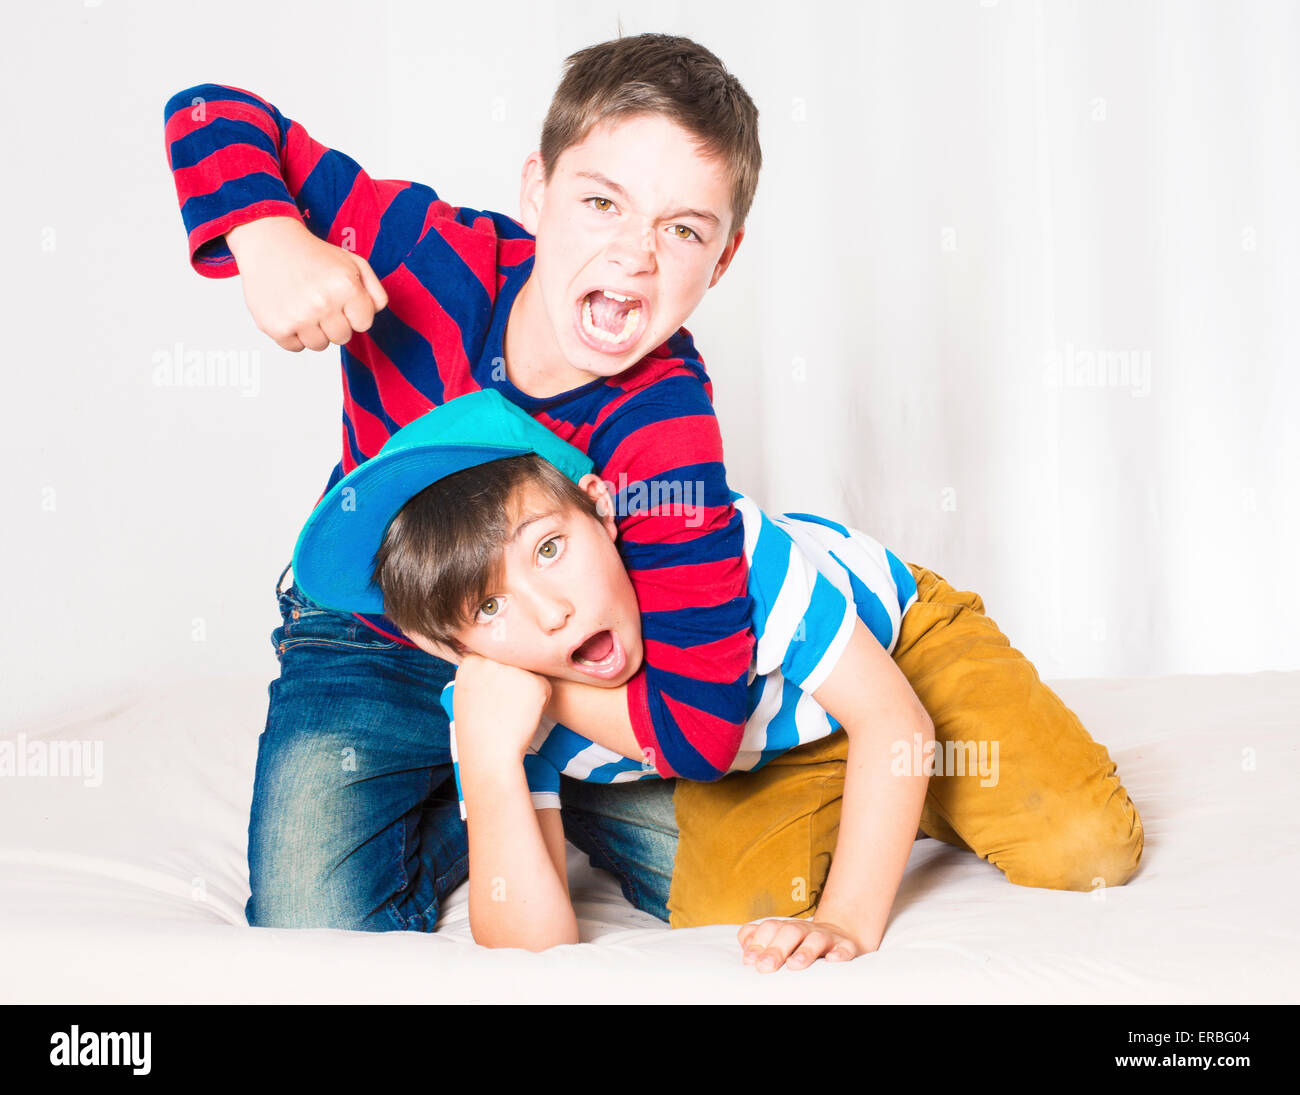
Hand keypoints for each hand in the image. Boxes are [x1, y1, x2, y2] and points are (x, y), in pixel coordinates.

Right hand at [226, 216, 388, 351]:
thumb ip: (374, 290)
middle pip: (342, 337)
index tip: (341, 300)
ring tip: (304, 305)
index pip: (364, 324)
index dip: (353, 313)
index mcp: (346, 286)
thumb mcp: (352, 262)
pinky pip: (296, 347)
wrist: (268, 244)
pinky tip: (289, 310)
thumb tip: (374, 313)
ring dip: (314, 330)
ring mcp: (298, 317)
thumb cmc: (312, 255)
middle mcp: (322, 303)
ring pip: (320, 345)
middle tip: (320, 301)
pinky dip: (293, 334)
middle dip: (334, 323)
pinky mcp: (276, 327)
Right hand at [453, 655, 552, 763]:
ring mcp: (513, 669)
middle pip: (512, 662)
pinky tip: (524, 716)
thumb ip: (480, 674)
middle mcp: (491, 660)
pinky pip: (544, 685)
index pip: (493, 658)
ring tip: (511, 713)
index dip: (497, 679)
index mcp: (470, 662)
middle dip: (513, 681)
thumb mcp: (466, 695)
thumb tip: (501, 661)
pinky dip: (540, 701)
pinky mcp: (535, 681)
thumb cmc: (478, 732)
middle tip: (503, 708)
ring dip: (527, 689)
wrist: (489, 756)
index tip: (492, 698)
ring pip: (529, 672)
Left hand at [737, 916, 867, 972]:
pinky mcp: (845, 946)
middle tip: (765, 967)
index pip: (768, 928)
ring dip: (804, 951)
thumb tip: (747, 954)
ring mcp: (825, 937)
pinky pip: (844, 948)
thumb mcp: (779, 939)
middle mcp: (804, 930)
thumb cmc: (800, 943)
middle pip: (789, 932)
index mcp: (785, 928)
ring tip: (794, 965)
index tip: (749, 961)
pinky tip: (833, 961)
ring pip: (815, 939)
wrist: (839, 934)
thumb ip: (758, 940)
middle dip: (776, 949)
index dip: (758, 943)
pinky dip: (840, 954)